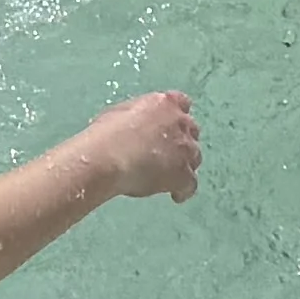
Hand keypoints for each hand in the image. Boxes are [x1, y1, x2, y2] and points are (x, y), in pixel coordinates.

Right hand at [86, 89, 202, 201]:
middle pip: (191, 132)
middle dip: (181, 142)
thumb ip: (139, 117)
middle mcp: (180, 122)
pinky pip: (190, 184)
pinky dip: (184, 190)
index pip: (182, 103)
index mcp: (165, 103)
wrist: (107, 157)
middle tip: (167, 154)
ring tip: (170, 177)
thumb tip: (138, 126)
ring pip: (194, 158)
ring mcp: (185, 149)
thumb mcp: (121, 113)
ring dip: (184, 165)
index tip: (169, 128)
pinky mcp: (183, 174)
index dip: (176, 117)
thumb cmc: (105, 135)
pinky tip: (175, 195)